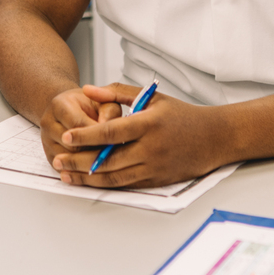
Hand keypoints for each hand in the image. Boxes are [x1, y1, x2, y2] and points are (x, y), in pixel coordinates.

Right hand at [38, 85, 125, 169]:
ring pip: (68, 160)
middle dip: (95, 150)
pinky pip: (66, 169)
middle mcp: (48, 123)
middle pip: (72, 145)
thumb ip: (109, 111)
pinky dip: (82, 170)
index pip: (77, 124)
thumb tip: (110, 131)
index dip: (98, 134)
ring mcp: (46, 141)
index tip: (117, 139)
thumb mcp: (102, 101)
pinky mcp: (50, 156)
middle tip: (116, 154)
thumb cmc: (89, 105)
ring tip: (108, 159)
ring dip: (89, 162)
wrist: (69, 110)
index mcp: (59, 105)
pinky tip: (96, 166)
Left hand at [50, 85, 221, 188]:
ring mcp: (155, 166)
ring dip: (87, 177)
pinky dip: (104, 184)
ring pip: (114, 177)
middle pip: (108, 158)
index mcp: (150, 123)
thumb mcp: (152, 97)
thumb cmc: (182, 115)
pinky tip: (88, 181)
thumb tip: (88, 90)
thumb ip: (117, 93)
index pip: (112, 132)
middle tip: (58, 159)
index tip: (66, 137)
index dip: (87, 136)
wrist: (215, 138)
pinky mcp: (157, 180)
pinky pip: (126, 184)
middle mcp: (152, 147)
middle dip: (79, 161)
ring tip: (66, 174)